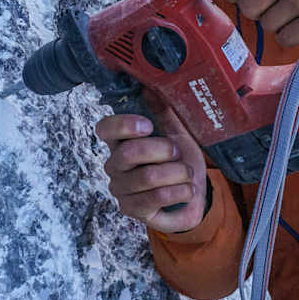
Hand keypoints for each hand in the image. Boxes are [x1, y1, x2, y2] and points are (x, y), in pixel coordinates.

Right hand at [95, 110, 208, 233]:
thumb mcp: (178, 133)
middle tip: (178, 153)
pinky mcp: (133, 210)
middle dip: (163, 150)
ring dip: (177, 173)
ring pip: (148, 177)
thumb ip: (165, 113)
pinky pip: (157, 198)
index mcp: (121, 141)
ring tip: (188, 174)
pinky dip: (180, 191)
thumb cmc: (180, 161)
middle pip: (130, 153)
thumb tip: (151, 88)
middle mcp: (114, 165)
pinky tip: (188, 190)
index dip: (124, 125)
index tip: (148, 126)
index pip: (105, 128)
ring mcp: (121, 190)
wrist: (193, 193)